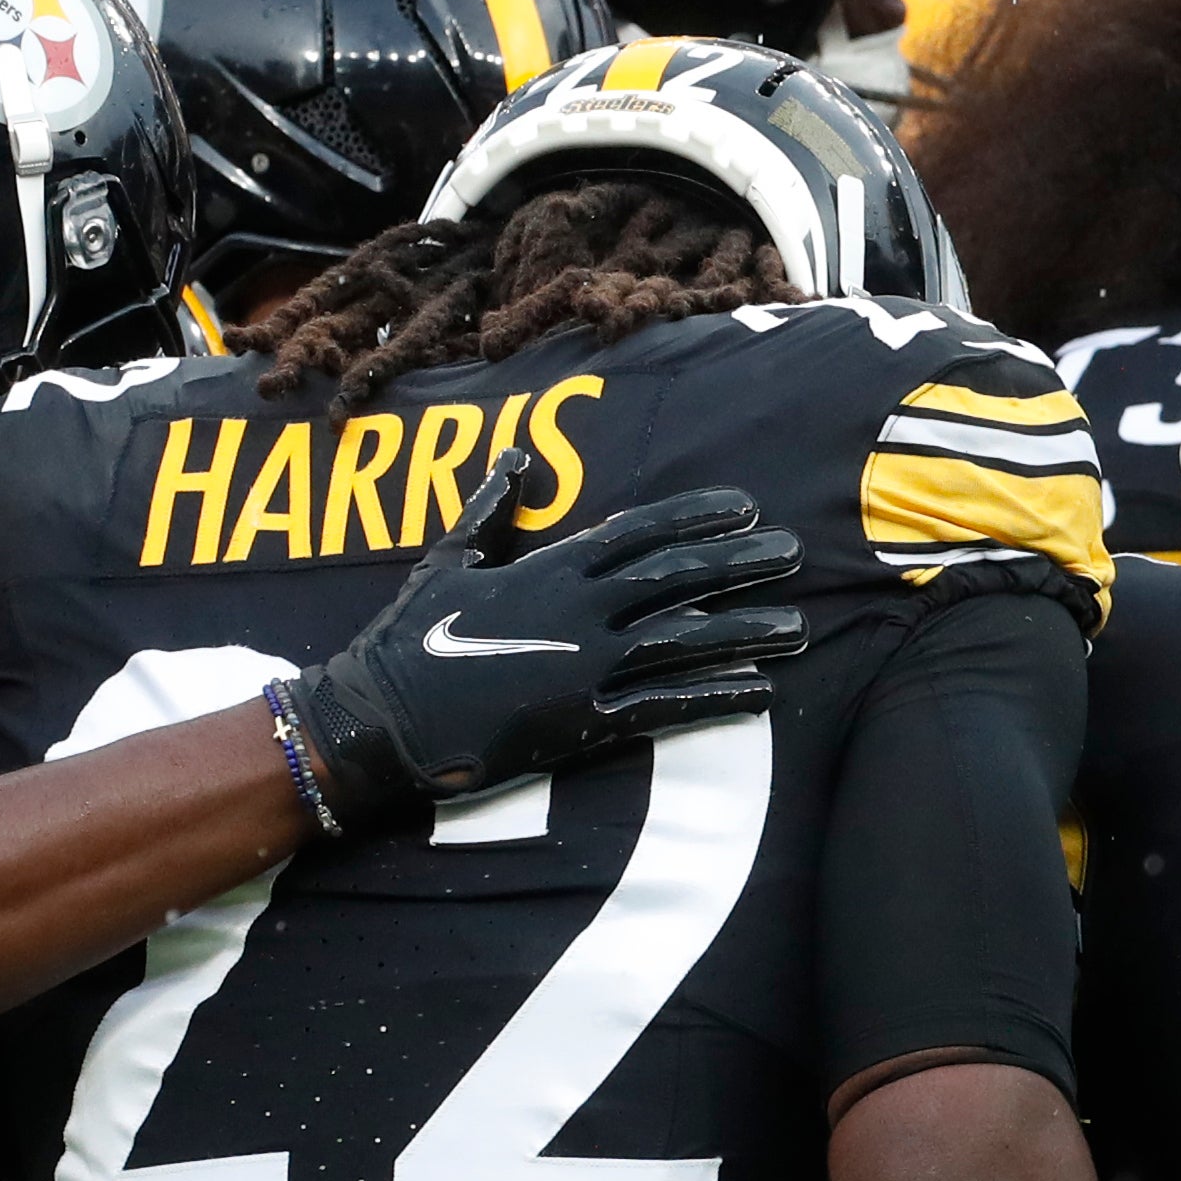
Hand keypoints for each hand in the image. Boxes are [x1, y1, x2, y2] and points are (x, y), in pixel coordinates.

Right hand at [274, 453, 803, 830]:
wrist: (381, 719)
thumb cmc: (409, 637)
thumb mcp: (449, 560)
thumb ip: (491, 511)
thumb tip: (517, 458)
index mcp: (548, 569)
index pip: (638, 531)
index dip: (696, 516)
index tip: (746, 506)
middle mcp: (578, 612)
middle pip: (675, 580)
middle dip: (739, 565)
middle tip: (793, 553)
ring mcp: (585, 667)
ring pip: (683, 641)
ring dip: (745, 633)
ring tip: (798, 628)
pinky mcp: (585, 722)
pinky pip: (664, 707)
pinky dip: (715, 697)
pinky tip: (760, 691)